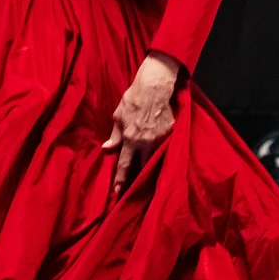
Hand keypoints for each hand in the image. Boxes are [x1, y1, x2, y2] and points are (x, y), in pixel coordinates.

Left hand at [101, 54, 181, 192]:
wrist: (155, 87)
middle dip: (137, 178)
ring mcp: (160, 139)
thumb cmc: (133, 99)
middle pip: (142, 167)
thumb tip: (107, 149)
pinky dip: (161, 151)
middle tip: (133, 189)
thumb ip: (114, 135)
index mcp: (130, 139)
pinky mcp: (171, 133)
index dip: (121, 179)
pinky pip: (165, 147)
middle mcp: (146, 142)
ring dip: (149, 166)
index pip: (125, 164)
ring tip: (146, 176)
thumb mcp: (118, 116)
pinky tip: (158, 153)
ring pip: (155, 159)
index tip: (118, 192)